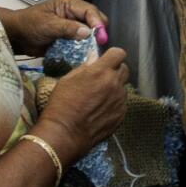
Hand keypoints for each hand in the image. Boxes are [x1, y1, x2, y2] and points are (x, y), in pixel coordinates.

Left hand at [0, 0, 106, 54]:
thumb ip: (67, 28)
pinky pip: (82, 44)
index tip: (100, 37)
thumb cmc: (29, 24)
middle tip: (97, 46)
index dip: (97, 23)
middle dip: (98, 33)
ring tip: (93, 52)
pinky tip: (85, 56)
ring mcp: (73, 27)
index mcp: (70, 4)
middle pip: (95, 22)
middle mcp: (75, 14)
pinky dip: (84, 50)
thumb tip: (88, 33)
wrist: (16, 37)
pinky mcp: (71, 39)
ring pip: (90, 34)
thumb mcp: (48, 24)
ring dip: (91, 43)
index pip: (90, 11)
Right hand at [35, 47, 129, 161]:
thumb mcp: (68, 79)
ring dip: (114, 89)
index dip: (112, 56)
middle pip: (124, 69)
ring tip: (98, 99)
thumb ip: (85, 66)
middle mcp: (115, 83)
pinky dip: (113, 104)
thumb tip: (95, 57)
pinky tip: (100, 111)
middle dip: (115, 71)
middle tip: (102, 79)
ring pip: (122, 87)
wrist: (65, 133)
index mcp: (101, 71)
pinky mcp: (122, 114)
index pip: (118, 53)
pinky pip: (121, 103)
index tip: (106, 61)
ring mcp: (120, 100)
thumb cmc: (62, 104)